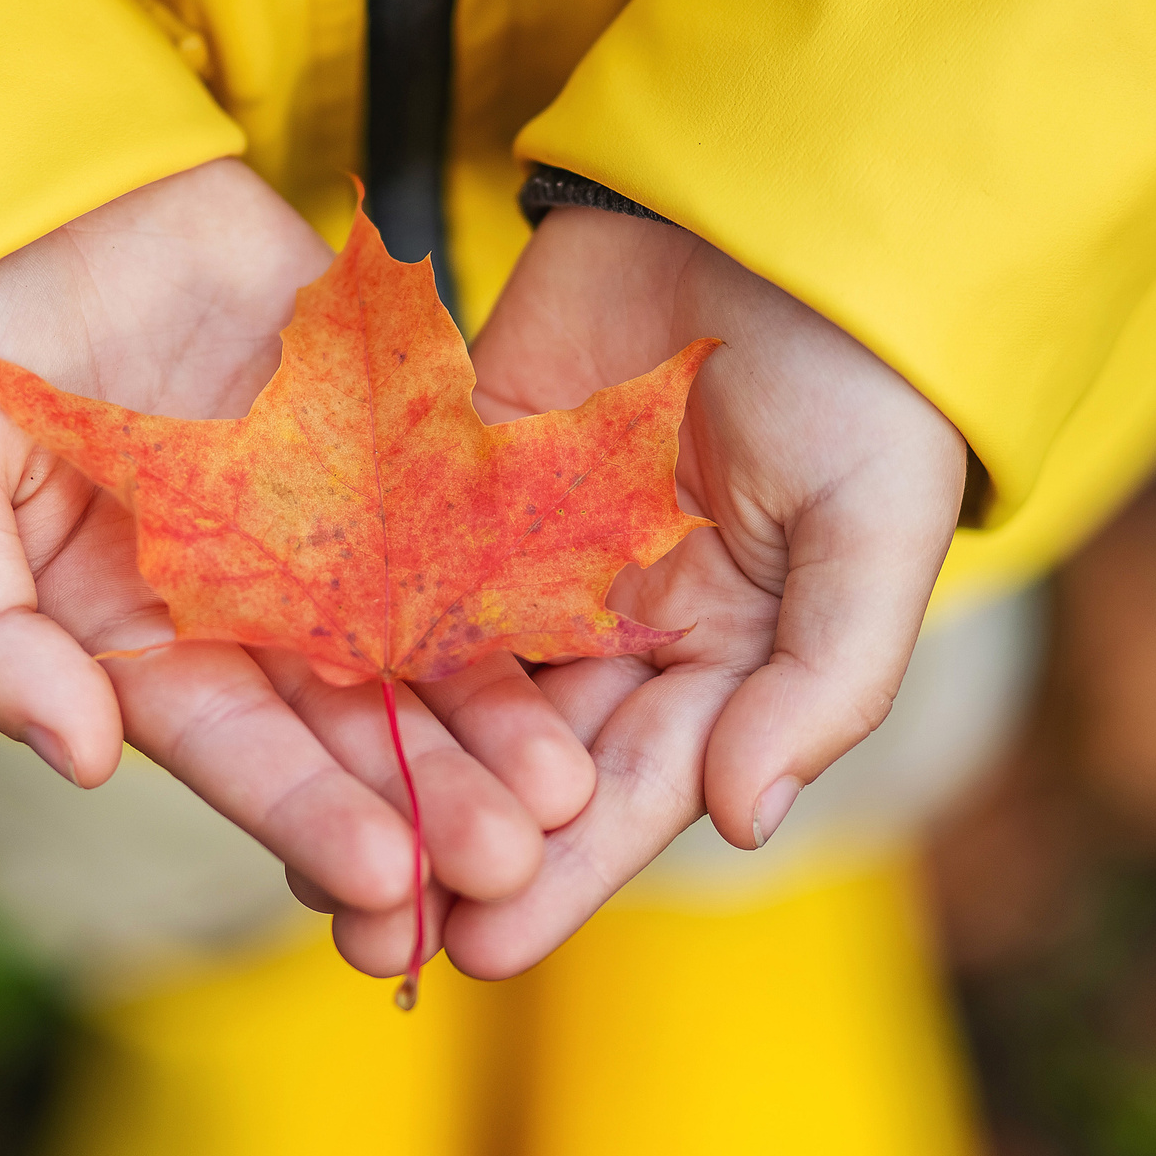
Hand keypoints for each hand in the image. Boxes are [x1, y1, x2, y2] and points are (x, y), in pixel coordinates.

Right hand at [0, 161, 594, 929]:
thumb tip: (80, 759)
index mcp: (136, 645)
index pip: (235, 750)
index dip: (306, 814)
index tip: (383, 882)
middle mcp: (244, 601)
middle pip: (350, 715)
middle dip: (428, 794)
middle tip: (510, 862)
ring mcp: (319, 514)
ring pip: (422, 627)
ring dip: (493, 708)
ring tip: (567, 783)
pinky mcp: (376, 422)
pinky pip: (458, 497)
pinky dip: (516, 558)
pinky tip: (583, 623)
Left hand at [326, 205, 966, 979]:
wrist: (781, 208)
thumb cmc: (862, 380)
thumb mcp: (875, 533)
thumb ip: (825, 681)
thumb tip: (744, 822)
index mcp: (722, 664)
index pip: (630, 790)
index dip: (560, 872)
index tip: (479, 948)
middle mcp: (620, 630)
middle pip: (521, 762)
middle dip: (447, 847)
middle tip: (360, 940)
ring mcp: (535, 556)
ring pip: (447, 682)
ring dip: (384, 765)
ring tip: (300, 849)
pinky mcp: (465, 478)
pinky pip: (403, 564)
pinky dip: (350, 630)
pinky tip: (280, 691)